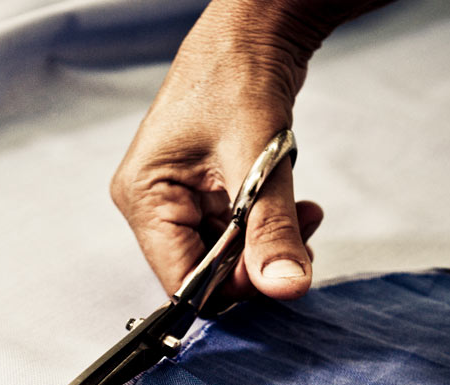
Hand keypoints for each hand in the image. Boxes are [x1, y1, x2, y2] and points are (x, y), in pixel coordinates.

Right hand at [110, 0, 331, 303]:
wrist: (255, 31)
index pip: (179, 280)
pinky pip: (239, 236)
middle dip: (257, 265)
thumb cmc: (237, 73)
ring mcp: (180, 202)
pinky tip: (298, 210)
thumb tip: (283, 286)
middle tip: (298, 242)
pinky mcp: (205, 197)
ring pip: (228, 258)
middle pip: (205, 273)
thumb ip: (272, 231)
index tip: (272, 274)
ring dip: (270, 247)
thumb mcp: (258, 161)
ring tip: (304, 217)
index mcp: (145, 197)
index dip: (228, 288)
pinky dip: (270, 231)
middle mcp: (154, 205)